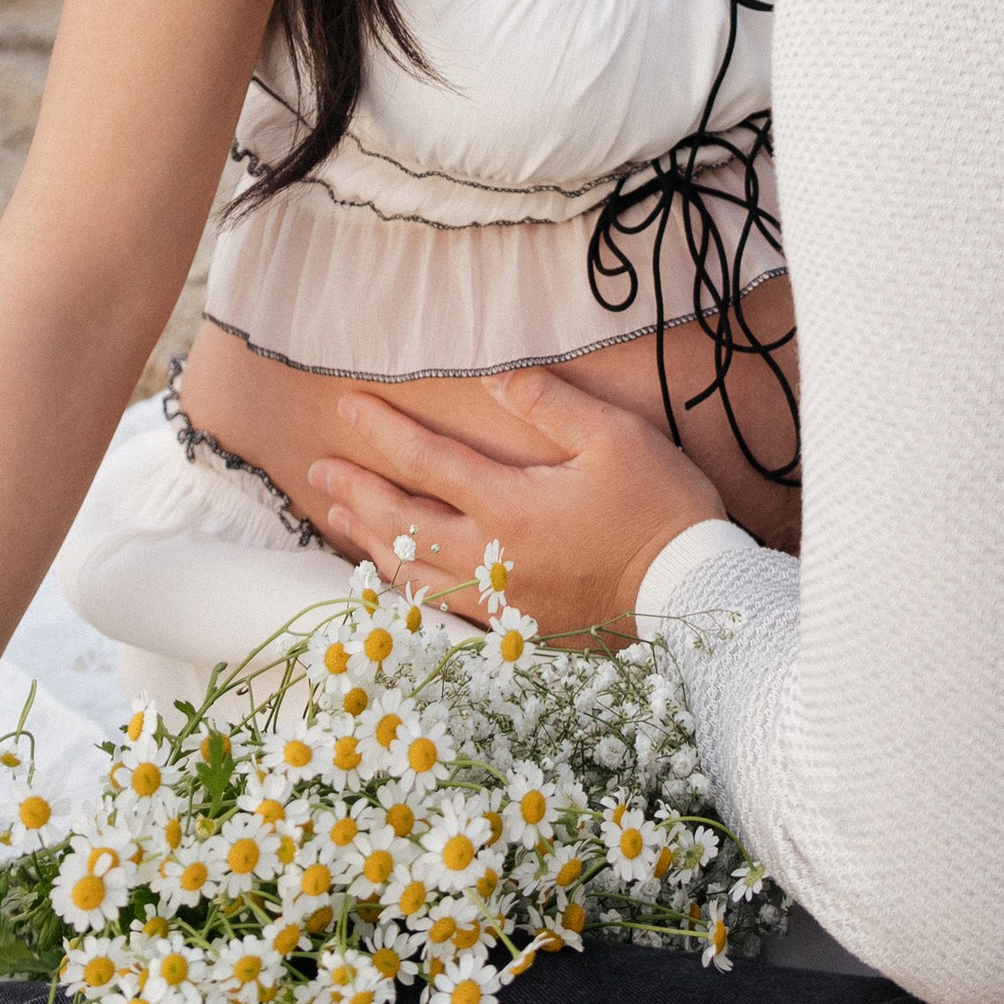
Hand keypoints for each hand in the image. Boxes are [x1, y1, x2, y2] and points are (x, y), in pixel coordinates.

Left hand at [312, 371, 725, 641]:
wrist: (685, 590)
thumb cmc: (657, 507)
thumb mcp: (615, 436)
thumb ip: (551, 403)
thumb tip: (495, 377)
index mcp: (509, 504)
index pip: (426, 460)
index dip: (382, 431)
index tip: (348, 407)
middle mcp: (490, 555)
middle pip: (404, 519)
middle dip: (357, 488)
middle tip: (318, 466)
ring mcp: (497, 597)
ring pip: (412, 569)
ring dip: (369, 538)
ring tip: (339, 514)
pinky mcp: (512, 626)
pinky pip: (439, 606)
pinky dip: (403, 585)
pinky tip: (393, 574)